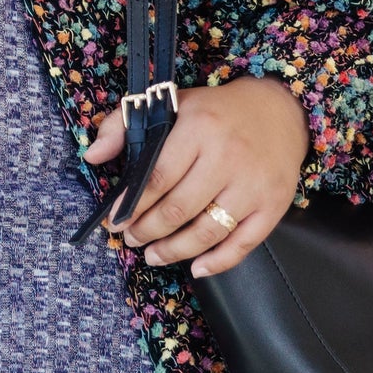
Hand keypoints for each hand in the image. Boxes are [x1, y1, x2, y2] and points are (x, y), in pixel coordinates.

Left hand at [83, 75, 310, 278]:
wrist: (281, 109)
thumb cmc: (217, 111)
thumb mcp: (171, 104)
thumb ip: (123, 125)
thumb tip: (92, 155)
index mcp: (199, 127)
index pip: (156, 178)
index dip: (131, 206)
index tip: (114, 221)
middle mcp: (228, 156)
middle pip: (178, 209)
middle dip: (147, 231)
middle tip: (131, 239)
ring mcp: (253, 184)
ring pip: (207, 231)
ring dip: (174, 250)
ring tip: (153, 255)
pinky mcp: (274, 204)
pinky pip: (244, 243)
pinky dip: (219, 262)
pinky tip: (197, 268)